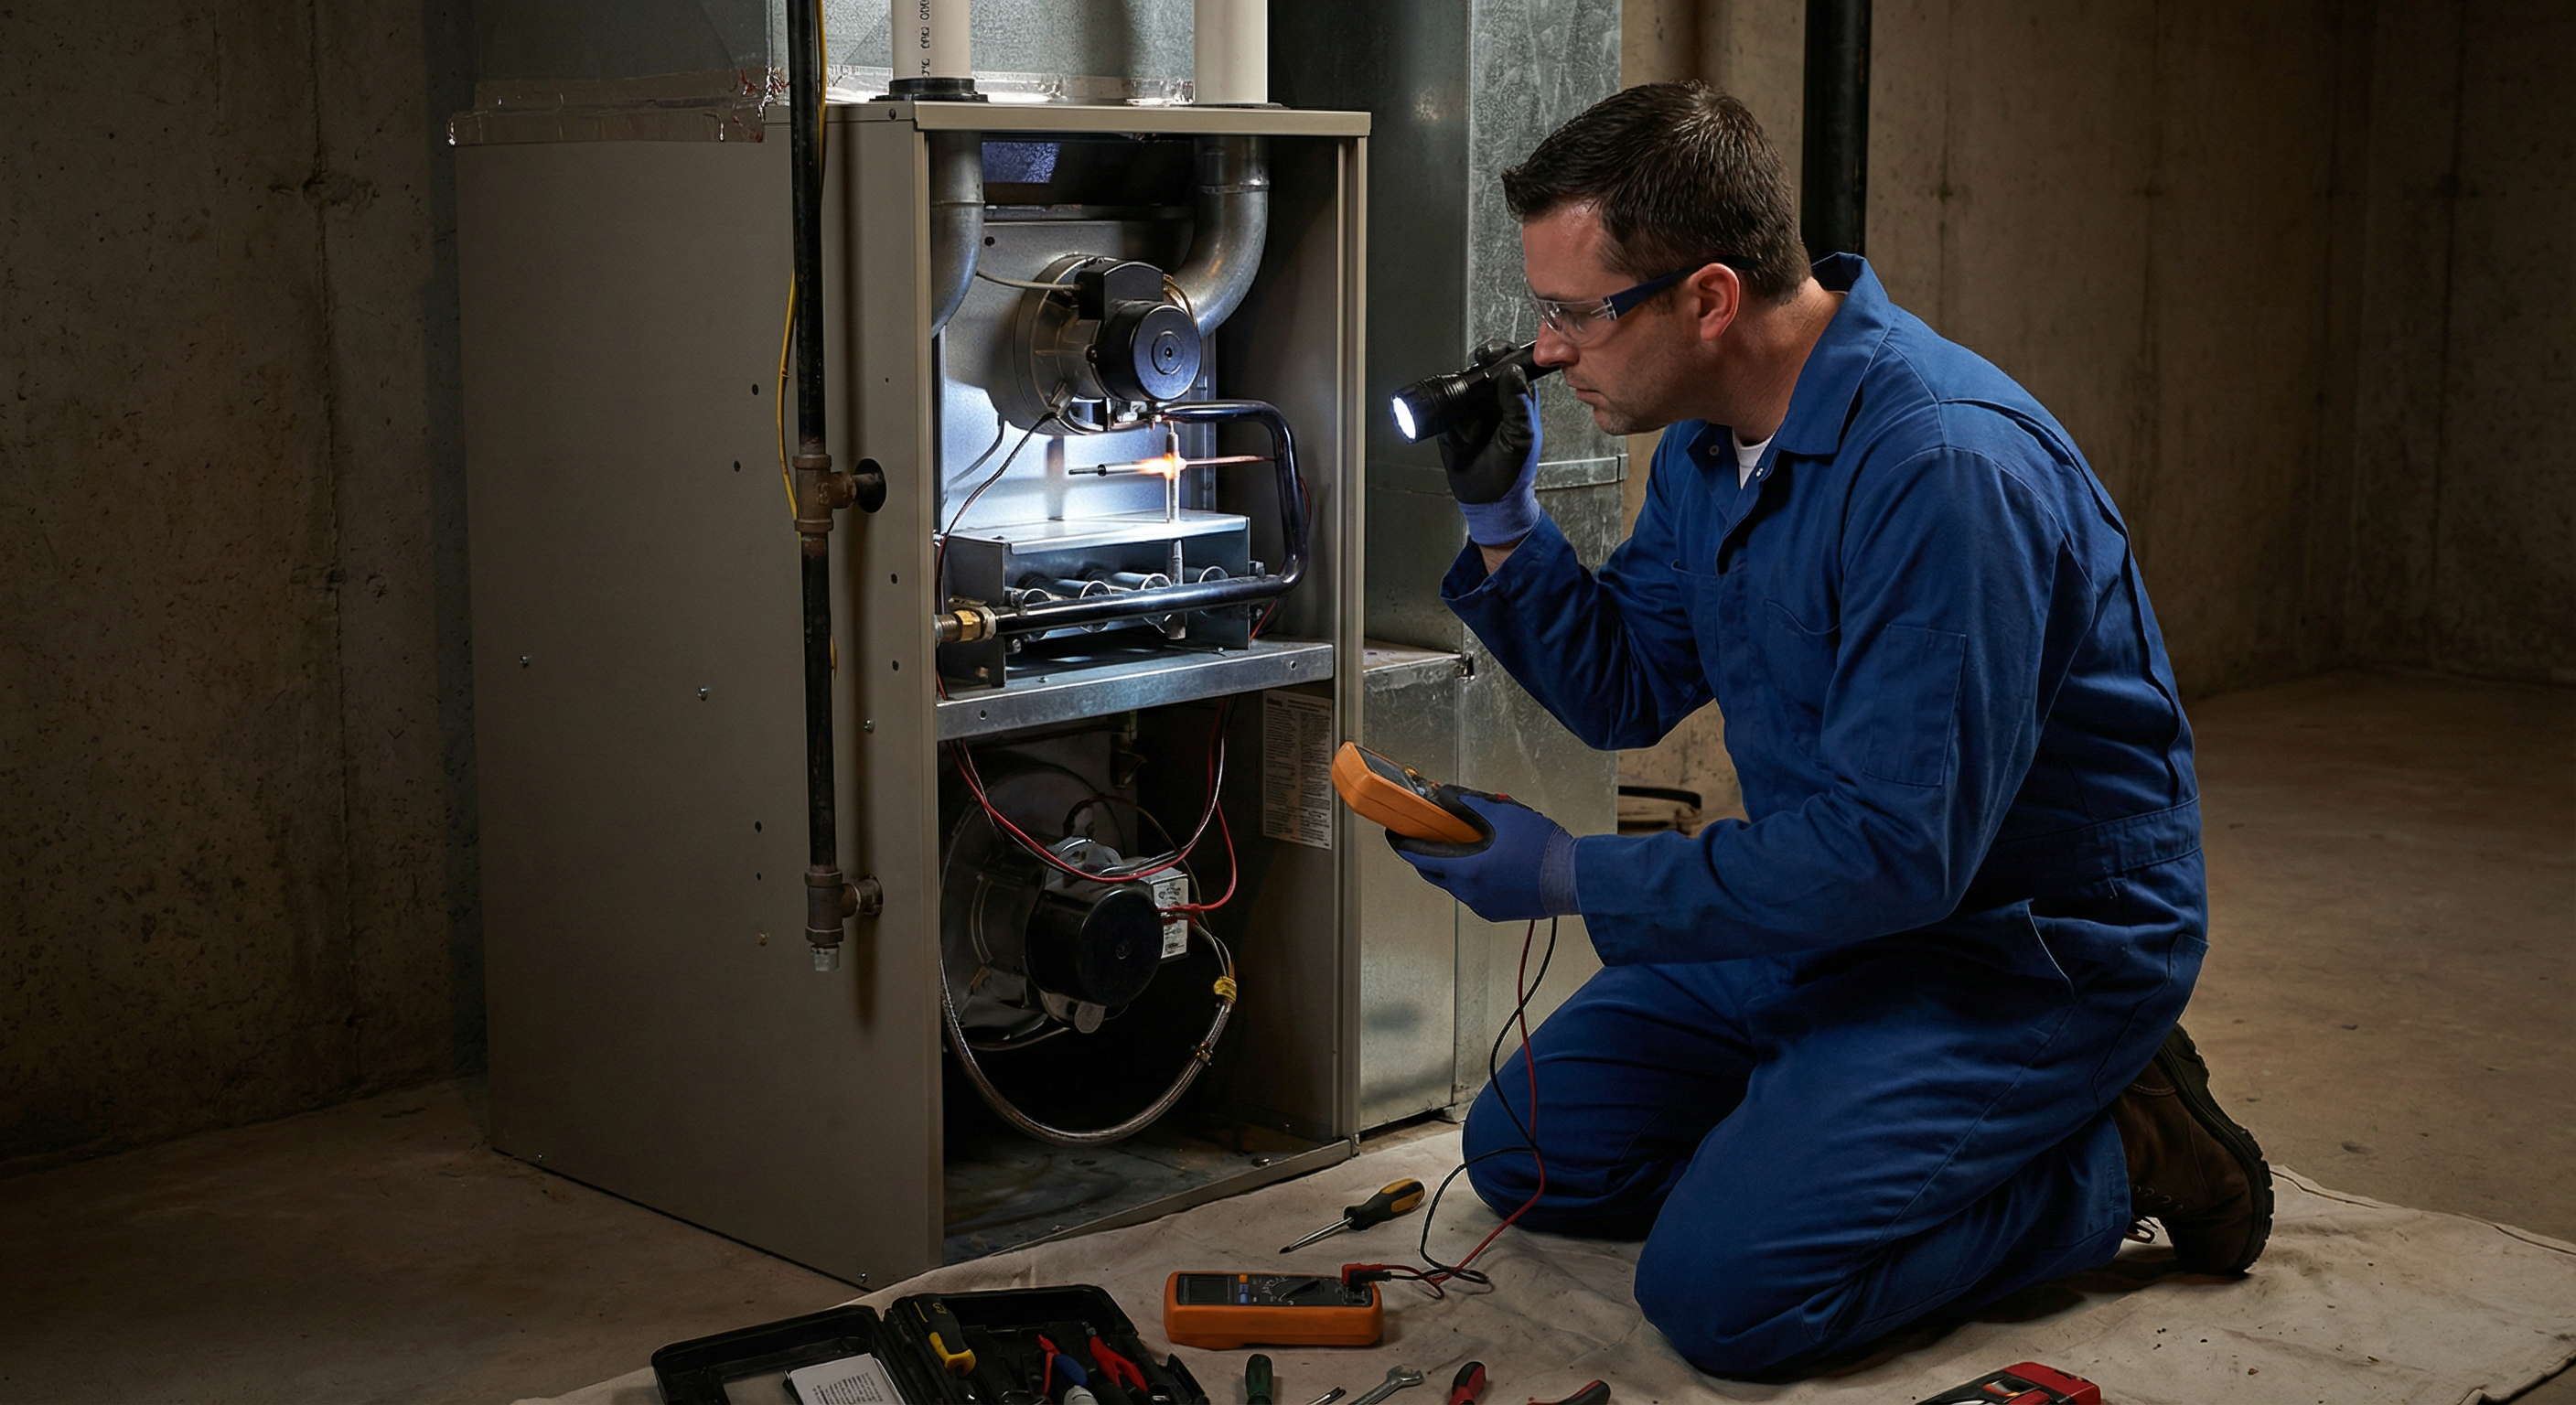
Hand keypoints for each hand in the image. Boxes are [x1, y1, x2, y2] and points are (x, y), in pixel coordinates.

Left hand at [1388, 788, 1578, 921]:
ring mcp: (1481, 906)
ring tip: (1473, 845)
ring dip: (1454, 865)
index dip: (1402, 843)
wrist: (1574, 878)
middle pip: (1433, 872)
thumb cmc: (1542, 847)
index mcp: (1466, 869)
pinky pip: (1473, 893)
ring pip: (1454, 883)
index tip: (1394, 833)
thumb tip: (1445, 796)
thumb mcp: (1504, 814)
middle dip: (1428, 854)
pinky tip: (1491, 862)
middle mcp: (1468, 892)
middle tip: (1434, 834)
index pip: (1418, 857)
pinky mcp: (1495, 913)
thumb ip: (1468, 804)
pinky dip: (1472, 877)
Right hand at [1437, 345, 1542, 546]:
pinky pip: (1443, 407)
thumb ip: (1518, 404)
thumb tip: (1512, 372)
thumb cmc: (1513, 472)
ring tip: (1470, 422)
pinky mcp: (1451, 421)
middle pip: (1483, 369)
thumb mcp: (1522, 437)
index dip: (1503, 353)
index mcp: (1519, 398)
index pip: (1512, 364)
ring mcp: (1472, 409)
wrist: (1488, 500)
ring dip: (1459, 395)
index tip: (1492, 355)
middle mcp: (1495, 399)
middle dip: (1477, 367)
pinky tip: (1456, 429)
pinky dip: (1444, 412)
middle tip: (1475, 372)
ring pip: (1461, 385)